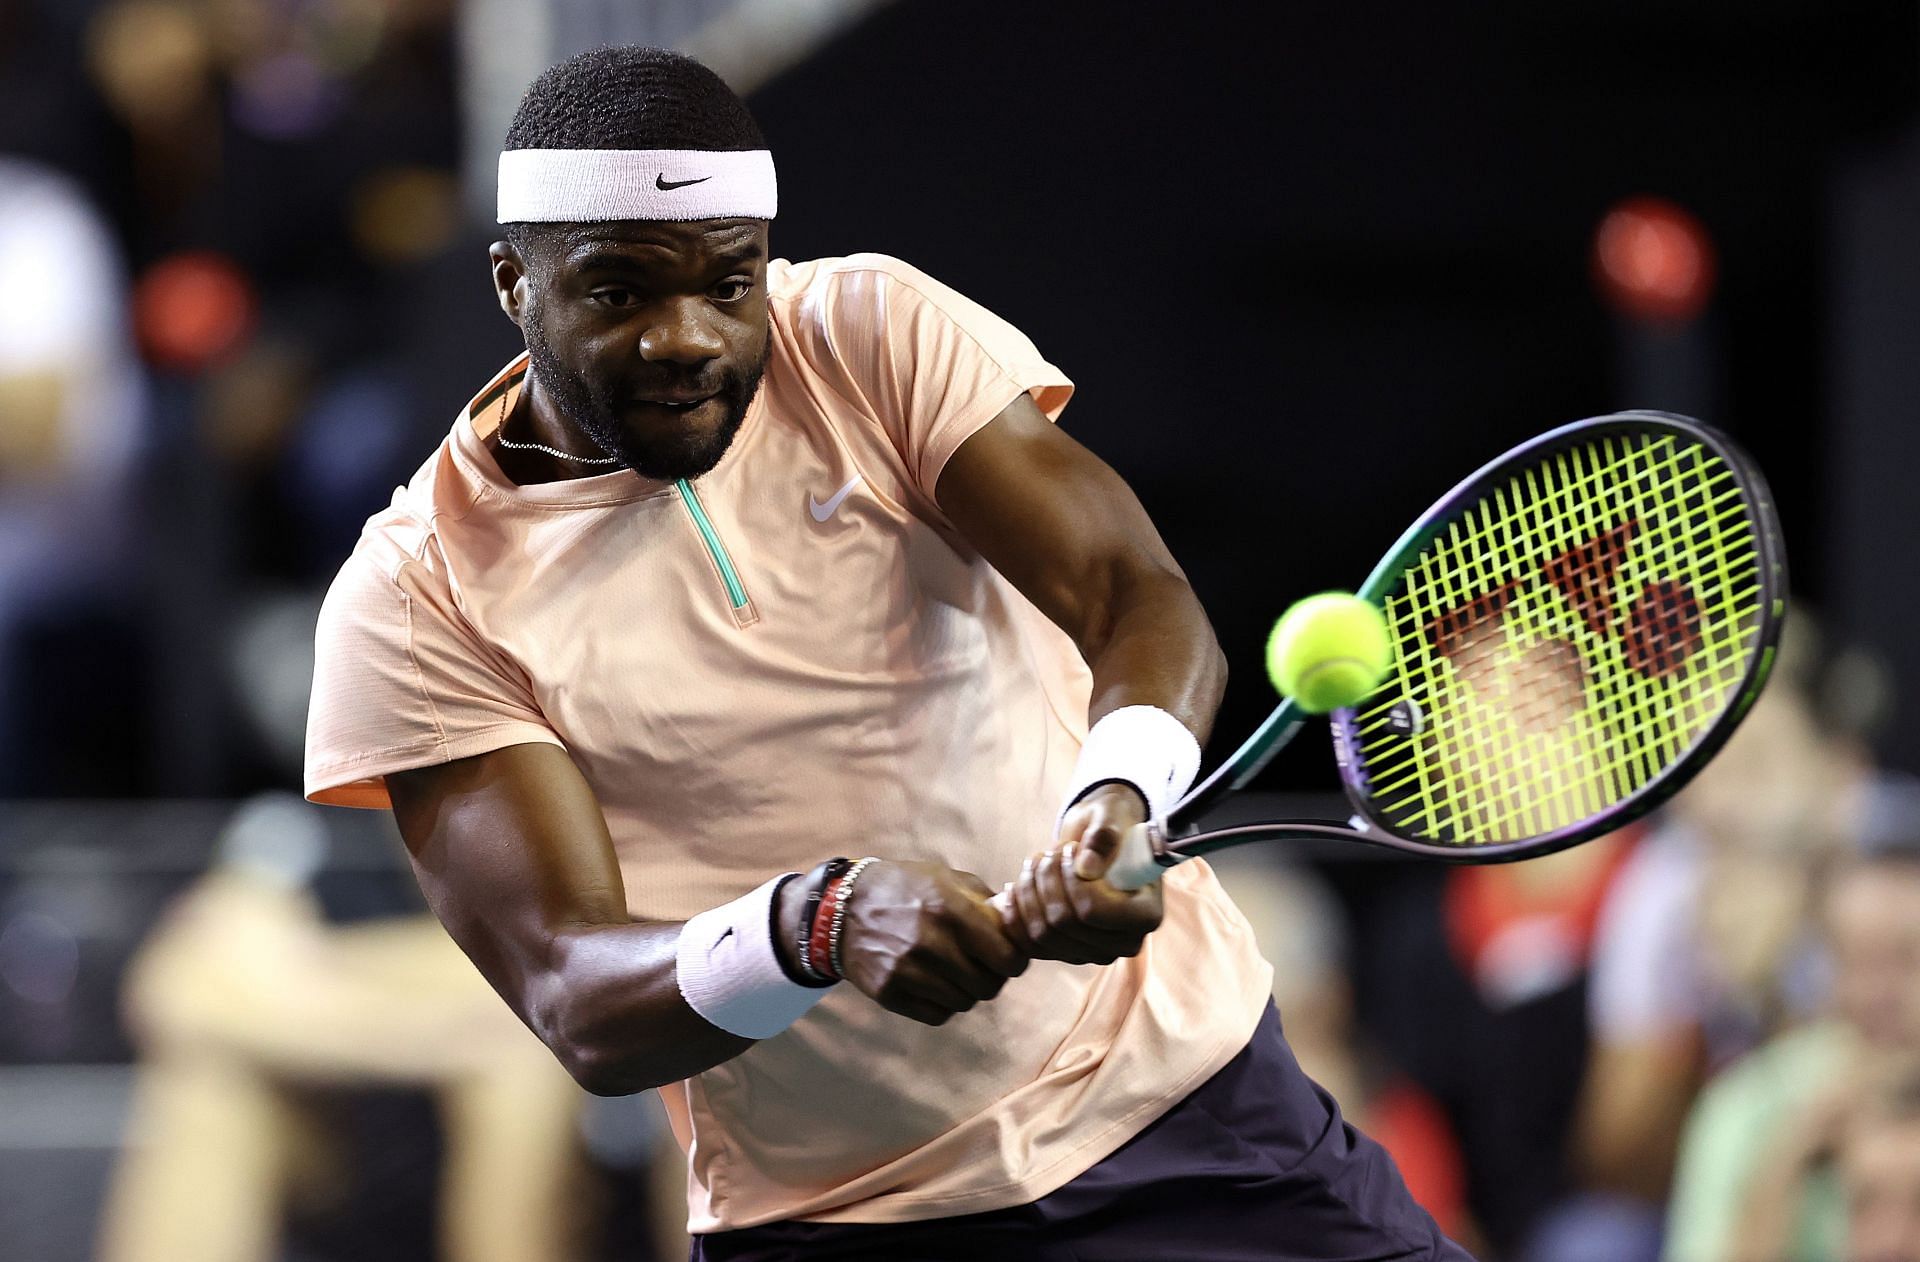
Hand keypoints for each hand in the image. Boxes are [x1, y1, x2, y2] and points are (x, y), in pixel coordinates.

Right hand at [835, 860, 1028, 1025]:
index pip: (1007, 957)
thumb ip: (985, 900)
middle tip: (983, 966)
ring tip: (955, 972)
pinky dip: (943, 1004)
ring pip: (965, 1003)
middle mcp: (929, 942)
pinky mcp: (889, 992)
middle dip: (993, 977)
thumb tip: (1020, 923)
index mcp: (949, 909)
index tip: (1010, 957)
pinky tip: (935, 984)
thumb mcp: (945, 879)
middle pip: (989, 986)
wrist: (842, 908)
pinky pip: (938, 1015)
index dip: (1015, 960)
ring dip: (967, 991)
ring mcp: (906, 971)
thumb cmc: (904, 888)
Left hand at [1000, 783, 1163, 963]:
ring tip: (1035, 862)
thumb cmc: (1110, 824)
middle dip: (1047, 880)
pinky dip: (1015, 915)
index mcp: (1146, 914)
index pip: (1093, 911)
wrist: (1097, 842)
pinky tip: (1013, 888)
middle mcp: (1124, 942)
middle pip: (1063, 923)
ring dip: (1029, 892)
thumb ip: (1103, 836)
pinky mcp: (1067, 954)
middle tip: (1049, 853)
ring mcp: (1094, 952)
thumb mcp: (1110, 816)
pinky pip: (1029, 946)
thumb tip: (1087, 867)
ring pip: (1042, 934)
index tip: (1070, 849)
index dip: (1071, 879)